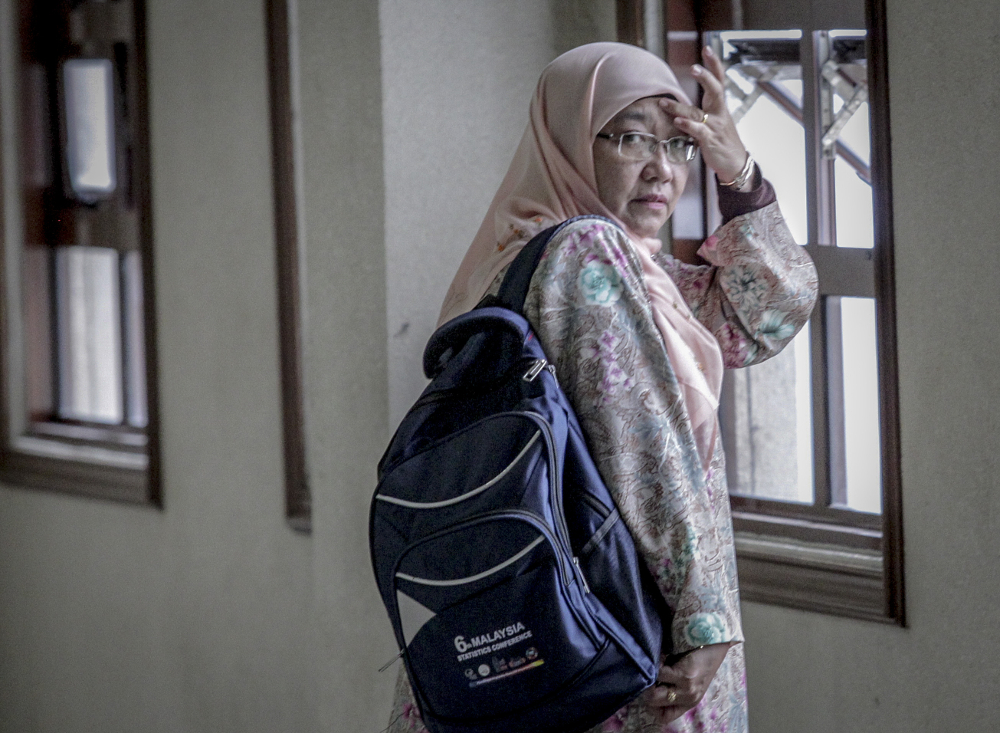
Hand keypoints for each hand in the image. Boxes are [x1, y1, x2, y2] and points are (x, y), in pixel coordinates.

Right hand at [642, 643, 731, 723]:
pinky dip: (656, 664)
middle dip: (644, 689)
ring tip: (653, 664)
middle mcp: (688, 699)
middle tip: (647, 676)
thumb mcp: (689, 680)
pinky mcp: (685, 675)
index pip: (663, 716)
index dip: (651, 706)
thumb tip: (649, 682)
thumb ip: (673, 685)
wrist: (716, 642)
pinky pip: (659, 673)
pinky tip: (661, 655)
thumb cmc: (701, 659)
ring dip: (649, 677)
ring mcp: (687, 689)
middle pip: (652, 703)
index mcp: (688, 702)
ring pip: (653, 693)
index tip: (650, 690)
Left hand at [660, 46, 746, 183]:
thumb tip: (684, 104)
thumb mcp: (715, 122)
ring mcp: (715, 127)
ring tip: (663, 102)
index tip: (707, 48)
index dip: (714, 64)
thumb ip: (702, 111)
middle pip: (715, 90)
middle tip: (695, 67)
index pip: (719, 80)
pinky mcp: (710, 141)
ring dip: (679, 107)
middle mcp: (719, 113)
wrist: (736, 164)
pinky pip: (698, 131)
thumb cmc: (722, 141)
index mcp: (720, 106)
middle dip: (706, 77)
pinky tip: (677, 121)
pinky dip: (687, 126)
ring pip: (697, 113)